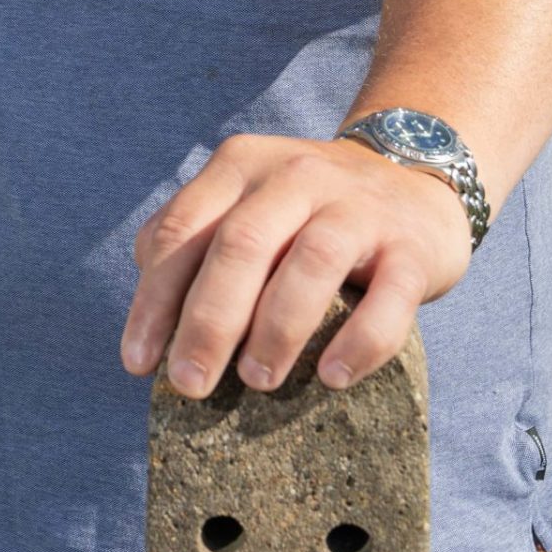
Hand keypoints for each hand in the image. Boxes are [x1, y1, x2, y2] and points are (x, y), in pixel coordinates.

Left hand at [119, 133, 472, 396]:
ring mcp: (356, 208)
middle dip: (207, 321)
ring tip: (256, 381)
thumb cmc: (306, 210)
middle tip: (188, 384)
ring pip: (309, 264)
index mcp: (238, 167)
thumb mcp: (244, 202)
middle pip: (240, 246)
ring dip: (276, 329)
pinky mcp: (411, 248)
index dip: (154, 298)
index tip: (138, 362)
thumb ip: (194, 239)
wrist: (414, 180)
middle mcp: (293, 177)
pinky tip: (333, 377)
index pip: (181, 230)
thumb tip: (149, 313)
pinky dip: (359, 342)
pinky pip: (387, 298)